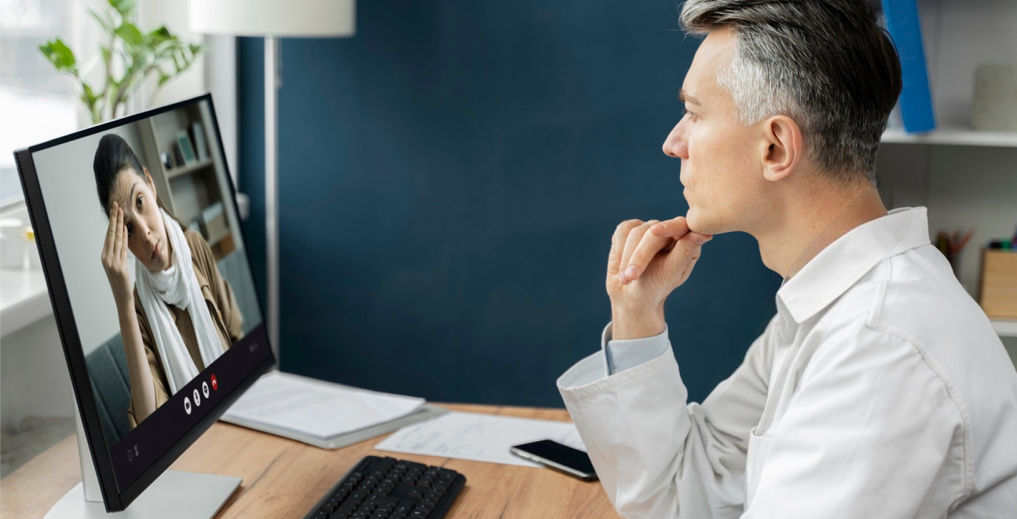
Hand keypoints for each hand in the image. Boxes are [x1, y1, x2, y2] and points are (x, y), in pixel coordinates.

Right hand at [101, 202, 132, 307]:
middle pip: (110, 234)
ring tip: (121, 212)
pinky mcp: (118, 267)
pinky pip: (121, 249)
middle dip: (114, 219)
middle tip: (116, 205)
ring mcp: (111, 263)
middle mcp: (106, 258)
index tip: (115, 211)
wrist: (122, 298)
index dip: (112, 223)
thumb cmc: (121, 282)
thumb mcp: (119, 265)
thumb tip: (122, 240)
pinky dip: (122, 237)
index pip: (108, 236)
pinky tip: (124, 228)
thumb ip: (119, 253)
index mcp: (105, 257)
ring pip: (116, 239)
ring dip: (118, 224)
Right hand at [606, 217, 711, 338]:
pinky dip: (619, 250)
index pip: (680, 225)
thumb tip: (705, 233)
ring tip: (627, 279)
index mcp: (685, 240)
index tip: (655, 232)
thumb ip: (686, 252)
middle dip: (640, 256)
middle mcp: (668, 230)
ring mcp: (647, 228)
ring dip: (627, 258)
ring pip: (634, 231)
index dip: (668, 227)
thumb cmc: (656, 287)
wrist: (632, 297)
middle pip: (652, 232)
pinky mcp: (629, 230)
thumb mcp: (672, 273)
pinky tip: (622, 266)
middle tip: (631, 276)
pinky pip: (622, 232)